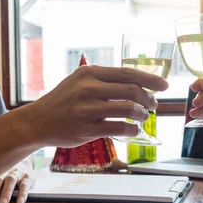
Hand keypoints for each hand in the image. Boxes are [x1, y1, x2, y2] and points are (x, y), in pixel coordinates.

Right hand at [26, 66, 167, 147]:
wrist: (38, 121)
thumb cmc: (64, 100)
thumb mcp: (80, 81)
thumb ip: (105, 80)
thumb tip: (139, 83)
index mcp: (89, 73)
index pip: (128, 73)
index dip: (150, 79)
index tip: (164, 85)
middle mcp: (88, 88)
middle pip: (132, 90)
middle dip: (149, 98)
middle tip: (153, 104)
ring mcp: (88, 109)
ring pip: (129, 109)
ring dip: (142, 114)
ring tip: (143, 117)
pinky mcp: (88, 129)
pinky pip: (120, 128)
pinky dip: (133, 129)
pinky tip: (134, 130)